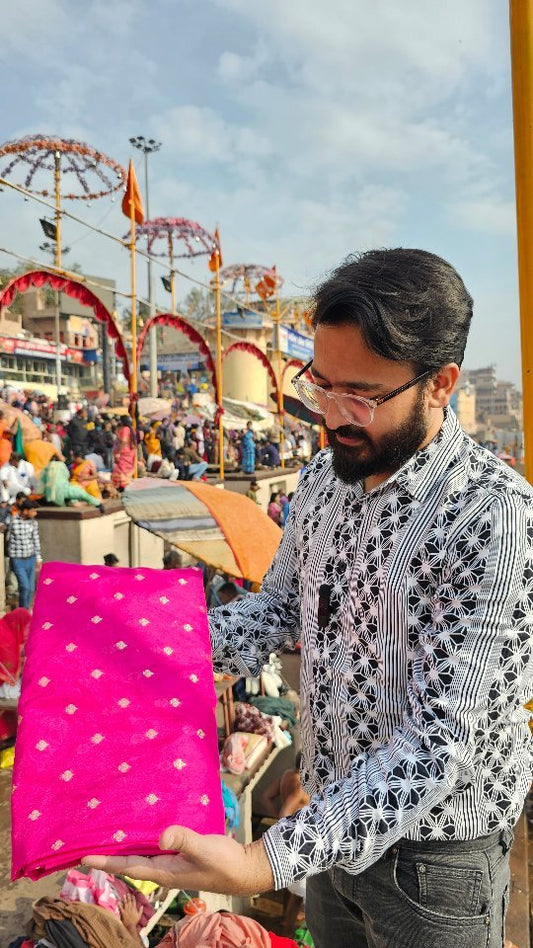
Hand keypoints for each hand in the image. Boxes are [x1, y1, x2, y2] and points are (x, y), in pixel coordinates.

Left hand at [82, 825, 273, 895]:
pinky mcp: (180, 855)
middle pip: (129, 863)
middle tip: (87, 843)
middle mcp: (163, 869)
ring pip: (141, 855)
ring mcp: (172, 863)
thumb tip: (161, 837)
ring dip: (125, 847)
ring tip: (108, 835)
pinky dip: (143, 840)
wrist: (245, 870)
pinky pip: (154, 848)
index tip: (83, 858)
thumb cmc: (225, 863)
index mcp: (164, 871)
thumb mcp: (205, 849)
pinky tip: (142, 828)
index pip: (128, 867)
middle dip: (109, 855)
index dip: (106, 862)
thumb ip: (184, 841)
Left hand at [119, 892, 142, 931]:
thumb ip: (140, 911)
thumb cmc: (135, 921)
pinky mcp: (123, 913)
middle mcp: (130, 909)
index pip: (134, 902)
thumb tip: (142, 906)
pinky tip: (118, 902)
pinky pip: (121, 908)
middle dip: (128, 897)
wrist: (130, 926)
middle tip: (127, 893)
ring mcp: (126, 911)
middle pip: (129, 902)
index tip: (132, 895)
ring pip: (125, 904)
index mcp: (134, 909)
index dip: (133, 898)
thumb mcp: (139, 916)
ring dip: (125, 899)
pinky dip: (120, 905)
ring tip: (124, 896)